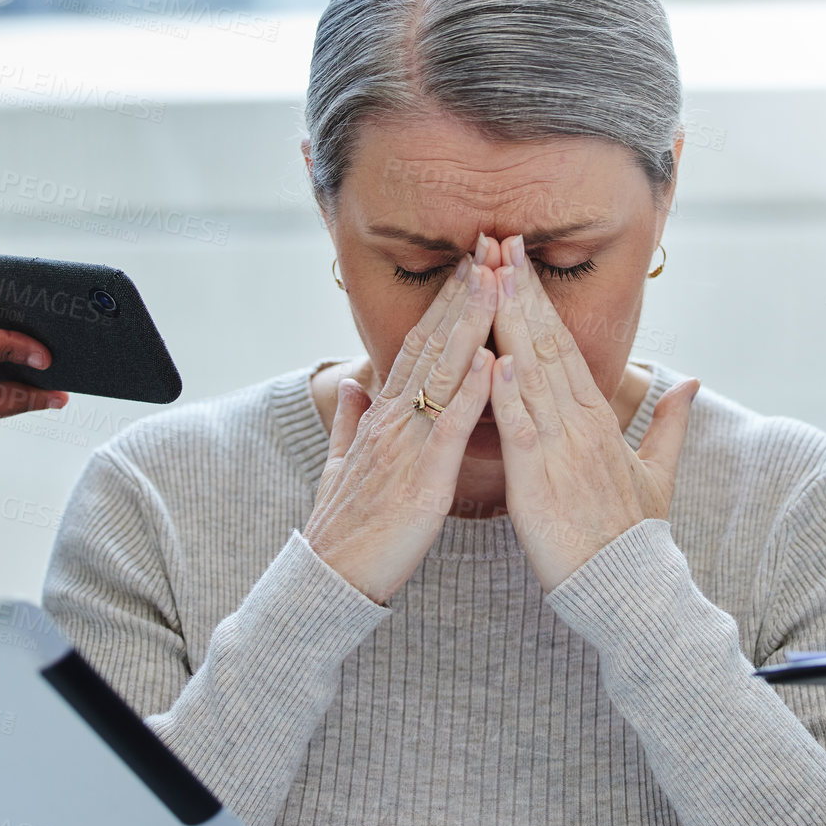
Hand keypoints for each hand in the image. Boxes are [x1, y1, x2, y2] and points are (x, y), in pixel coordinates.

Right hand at [304, 241, 497, 604]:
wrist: (329, 576)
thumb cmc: (346, 527)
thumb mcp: (341, 465)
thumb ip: (348, 421)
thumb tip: (352, 385)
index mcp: (382, 415)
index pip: (418, 345)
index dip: (445, 303)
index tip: (469, 265)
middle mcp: (393, 418)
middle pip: (433, 343)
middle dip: (463, 295)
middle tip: (490, 249)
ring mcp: (407, 444)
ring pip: (443, 372)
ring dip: (471, 325)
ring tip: (496, 281)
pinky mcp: (422, 477)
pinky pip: (450, 427)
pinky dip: (474, 392)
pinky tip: (496, 361)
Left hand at [486, 233, 699, 590]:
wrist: (629, 587)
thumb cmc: (634, 536)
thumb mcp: (658, 474)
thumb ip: (668, 424)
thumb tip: (691, 385)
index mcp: (599, 418)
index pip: (565, 345)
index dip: (541, 301)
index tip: (522, 262)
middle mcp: (580, 422)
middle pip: (547, 343)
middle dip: (521, 291)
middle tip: (499, 242)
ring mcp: (560, 446)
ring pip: (531, 371)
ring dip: (509, 321)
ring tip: (490, 276)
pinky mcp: (538, 477)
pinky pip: (519, 425)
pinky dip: (506, 389)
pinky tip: (492, 355)